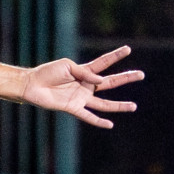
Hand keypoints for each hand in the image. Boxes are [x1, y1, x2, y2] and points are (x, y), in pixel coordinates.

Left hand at [21, 45, 143, 128]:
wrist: (32, 85)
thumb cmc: (47, 72)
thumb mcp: (67, 66)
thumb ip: (85, 73)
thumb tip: (101, 82)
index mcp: (84, 72)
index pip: (104, 63)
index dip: (116, 56)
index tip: (128, 49)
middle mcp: (86, 85)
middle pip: (110, 83)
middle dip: (126, 78)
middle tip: (141, 74)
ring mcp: (81, 97)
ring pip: (104, 103)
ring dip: (119, 106)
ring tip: (134, 106)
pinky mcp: (73, 107)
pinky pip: (88, 116)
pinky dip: (98, 121)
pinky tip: (110, 125)